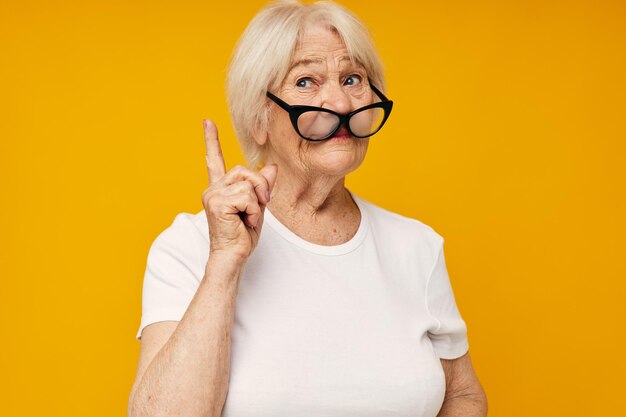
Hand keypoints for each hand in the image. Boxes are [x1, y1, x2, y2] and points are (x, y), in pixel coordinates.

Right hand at [201, 120, 277, 262]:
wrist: (233, 256)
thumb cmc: (242, 237)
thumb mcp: (258, 208)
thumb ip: (262, 188)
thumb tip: (271, 167)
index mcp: (220, 189)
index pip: (215, 160)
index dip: (211, 140)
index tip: (207, 122)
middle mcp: (213, 189)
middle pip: (245, 171)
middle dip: (260, 189)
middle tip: (259, 209)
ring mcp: (212, 194)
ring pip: (248, 184)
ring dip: (257, 204)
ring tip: (248, 219)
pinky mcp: (217, 202)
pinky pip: (247, 197)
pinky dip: (254, 211)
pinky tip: (244, 222)